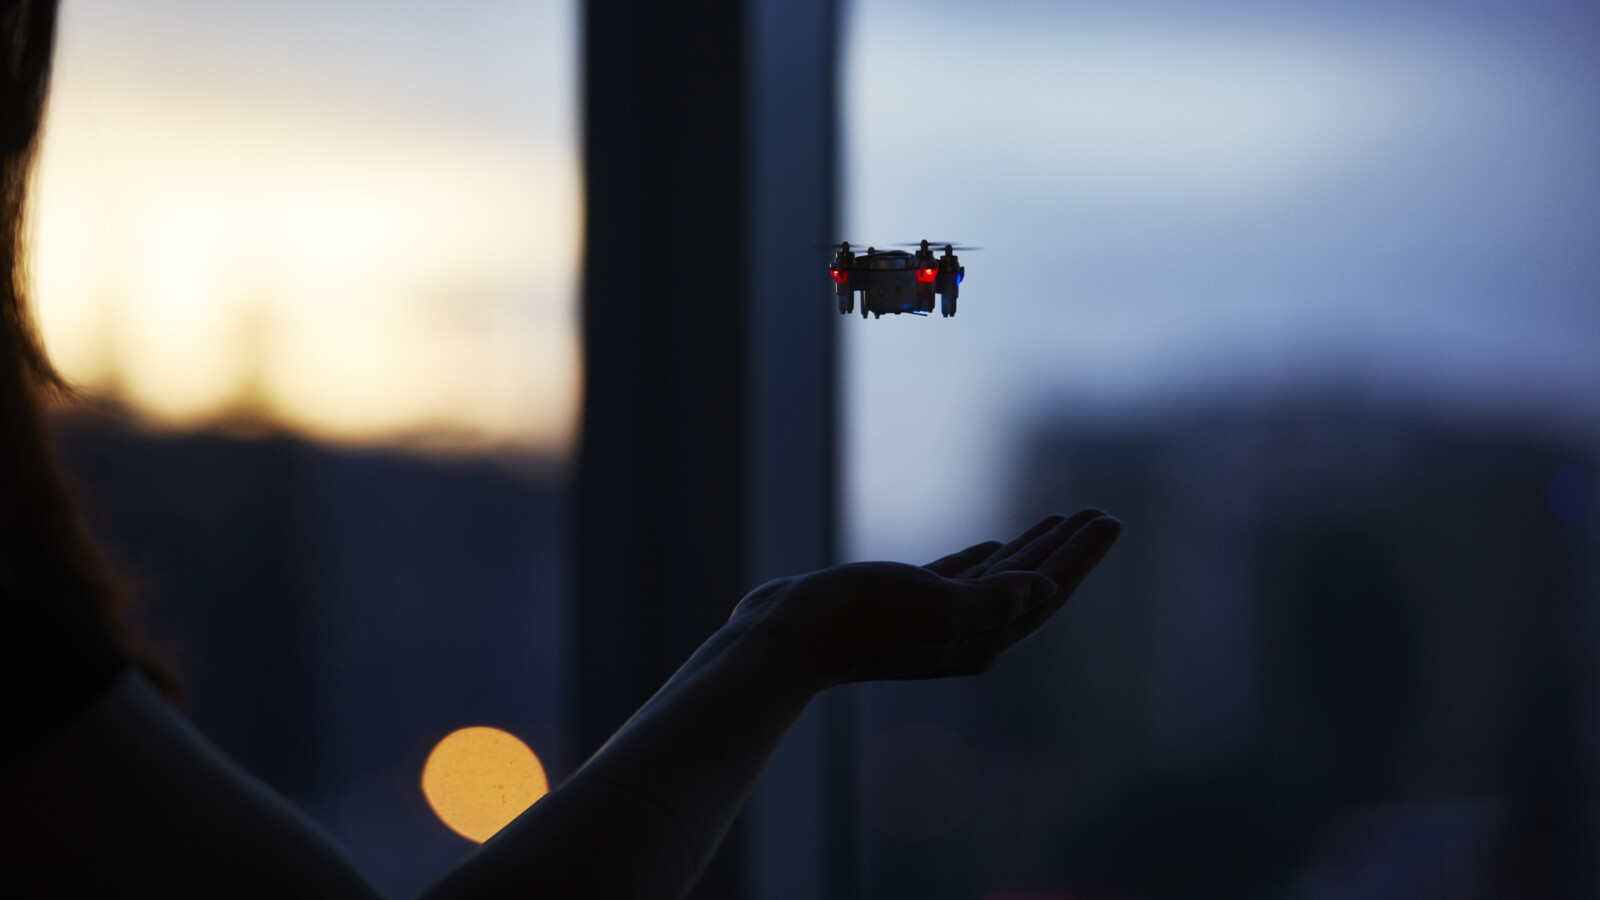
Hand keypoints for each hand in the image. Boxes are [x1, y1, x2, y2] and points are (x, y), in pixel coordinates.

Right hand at [727, 510, 1121, 688]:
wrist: (790, 636)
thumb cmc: (862, 620)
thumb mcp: (934, 606)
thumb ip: (992, 598)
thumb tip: (1043, 589)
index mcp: (983, 637)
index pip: (1047, 592)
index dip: (1081, 556)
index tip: (1109, 518)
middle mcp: (967, 633)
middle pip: (1033, 586)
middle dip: (1067, 551)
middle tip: (1098, 514)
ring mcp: (936, 620)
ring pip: (1000, 579)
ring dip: (1031, 549)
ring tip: (1061, 518)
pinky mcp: (904, 604)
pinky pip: (961, 579)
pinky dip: (986, 560)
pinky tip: (997, 544)